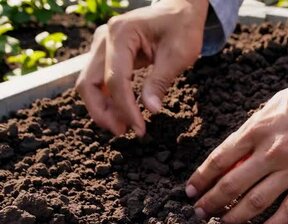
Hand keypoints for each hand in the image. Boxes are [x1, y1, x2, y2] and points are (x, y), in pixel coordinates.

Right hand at [75, 0, 208, 136]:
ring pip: (89, 83)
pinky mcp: (107, 54)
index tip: (139, 129)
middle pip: (89, 82)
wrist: (180, 10)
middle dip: (103, 112)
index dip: (125, 108)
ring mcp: (102, 46)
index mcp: (120, 34)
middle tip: (123, 132)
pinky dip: (107, 99)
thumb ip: (160, 81)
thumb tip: (150, 110)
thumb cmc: (182, 27)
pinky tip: (122, 114)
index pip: (115, 80)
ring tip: (124, 127)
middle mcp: (104, 38)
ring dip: (102, 108)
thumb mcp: (178, 55)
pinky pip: (99, 81)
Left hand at [186, 69, 287, 223]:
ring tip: (222, 223)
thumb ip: (253, 131)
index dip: (202, 178)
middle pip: (232, 185)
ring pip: (255, 202)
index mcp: (258, 129)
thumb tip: (234, 156)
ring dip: (234, 216)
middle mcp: (272, 152)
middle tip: (200, 212)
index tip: (191, 190)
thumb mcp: (273, 106)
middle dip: (211, 202)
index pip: (220, 159)